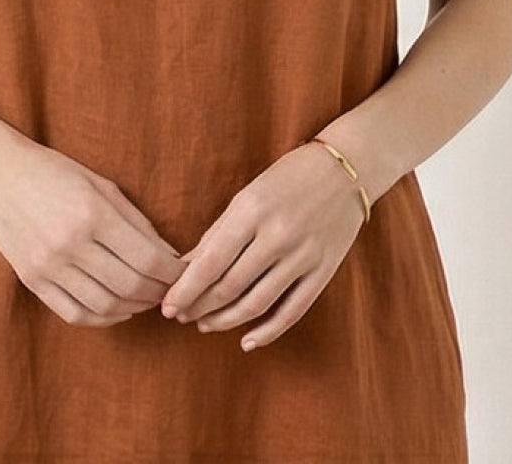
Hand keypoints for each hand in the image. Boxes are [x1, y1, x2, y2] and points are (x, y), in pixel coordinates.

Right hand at [0, 132, 187, 327]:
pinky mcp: (32, 281)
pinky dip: (103, 318)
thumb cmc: (57, 173)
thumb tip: (169, 256)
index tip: (183, 274)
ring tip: (146, 300)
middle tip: (169, 290)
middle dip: (158, 293)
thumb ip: (136, 222)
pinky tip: (117, 309)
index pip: (148, 259)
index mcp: (93, 214)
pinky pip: (75, 314)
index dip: (172, 273)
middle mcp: (71, 244)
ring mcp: (49, 266)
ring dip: (134, 308)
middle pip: (130, 286)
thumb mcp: (101, 185)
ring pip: (105, 306)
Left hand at [159, 142, 365, 350]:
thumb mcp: (247, 195)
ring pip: (257, 304)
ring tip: (204, 325)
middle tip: (181, 316)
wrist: (345, 170)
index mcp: (252, 210)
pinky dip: (267, 332)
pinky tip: (246, 341)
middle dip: (200, 307)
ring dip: (225, 321)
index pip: (211, 262)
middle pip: (230, 287)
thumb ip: (218, 233)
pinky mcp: (323, 272)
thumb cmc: (287, 177)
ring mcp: (303, 256)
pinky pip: (292, 312)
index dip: (186, 289)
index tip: (166, 306)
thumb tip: (185, 268)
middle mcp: (278, 236)